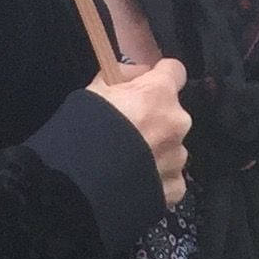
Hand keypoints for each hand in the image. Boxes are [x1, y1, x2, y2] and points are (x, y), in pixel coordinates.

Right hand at [98, 55, 187, 207]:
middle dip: (155, 120)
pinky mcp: (173, 187)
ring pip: (172, 148)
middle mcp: (176, 123)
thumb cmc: (86, 135)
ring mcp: (177, 157)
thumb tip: (135, 75)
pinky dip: (157, 180)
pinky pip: (170, 179)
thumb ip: (122, 76)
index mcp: (160, 92)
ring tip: (129, 162)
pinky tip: (138, 181)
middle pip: (172, 114)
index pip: (175, 71)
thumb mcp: (96, 89)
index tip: (149, 85)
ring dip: (156, 152)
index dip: (160, 78)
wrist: (82, 187)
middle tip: (129, 132)